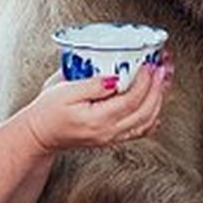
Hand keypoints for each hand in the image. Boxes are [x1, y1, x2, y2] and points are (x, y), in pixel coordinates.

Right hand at [20, 59, 171, 153]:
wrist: (40, 134)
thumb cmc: (47, 111)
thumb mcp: (63, 91)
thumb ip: (91, 85)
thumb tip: (115, 79)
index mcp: (97, 120)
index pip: (131, 101)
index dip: (145, 82)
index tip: (149, 65)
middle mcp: (108, 132)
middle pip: (145, 112)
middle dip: (157, 88)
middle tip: (162, 68)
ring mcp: (111, 137)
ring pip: (146, 122)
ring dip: (158, 100)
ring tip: (163, 80)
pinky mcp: (112, 138)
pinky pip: (139, 130)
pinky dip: (152, 116)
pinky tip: (155, 103)